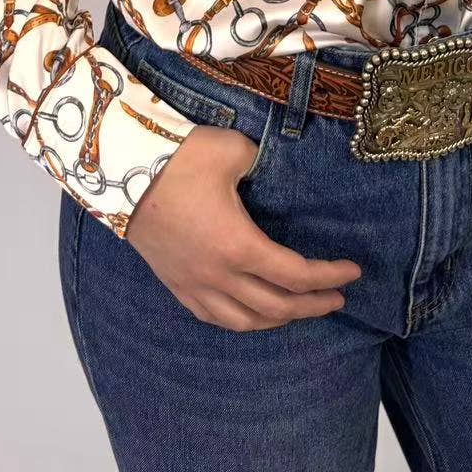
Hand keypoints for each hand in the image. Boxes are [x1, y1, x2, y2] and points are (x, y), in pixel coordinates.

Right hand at [123, 124, 363, 330]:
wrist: (119, 170)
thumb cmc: (179, 158)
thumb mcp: (233, 151)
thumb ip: (262, 163)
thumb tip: (273, 169)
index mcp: (239, 246)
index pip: (296, 275)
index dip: (328, 276)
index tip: (353, 271)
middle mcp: (218, 275)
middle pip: (277, 306)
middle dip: (313, 305)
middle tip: (338, 297)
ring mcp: (193, 284)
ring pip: (244, 321)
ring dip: (278, 319)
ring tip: (300, 309)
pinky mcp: (174, 283)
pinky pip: (214, 317)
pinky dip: (241, 320)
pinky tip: (251, 313)